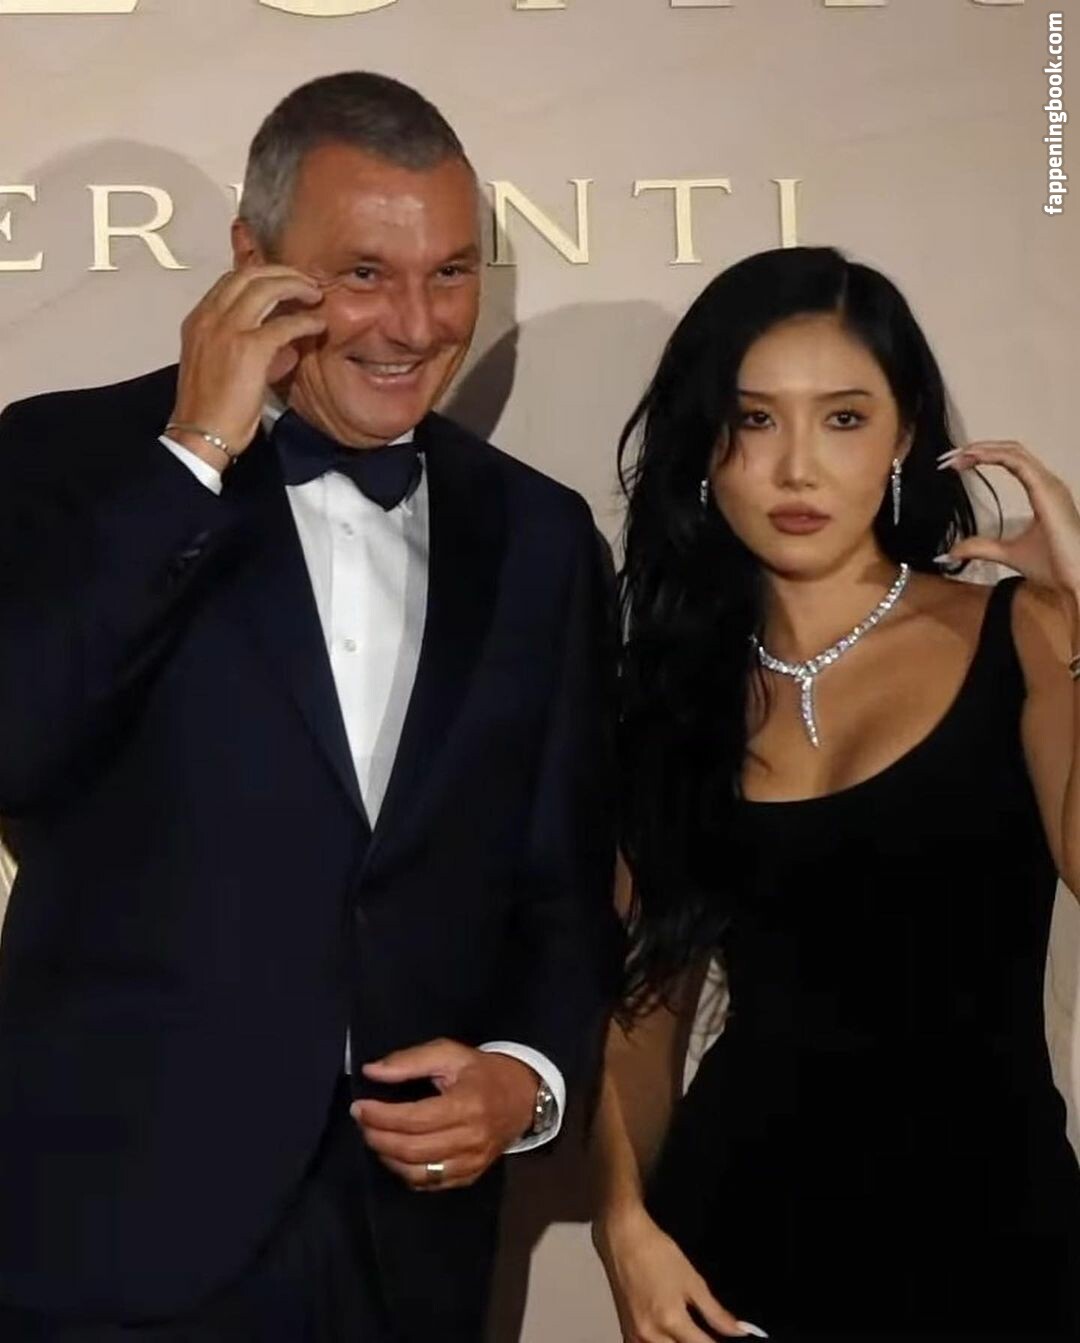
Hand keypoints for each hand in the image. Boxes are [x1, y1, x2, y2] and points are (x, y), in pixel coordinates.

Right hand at [168, 265, 326, 462]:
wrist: (199, 434)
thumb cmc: (210, 408)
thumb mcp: (216, 362)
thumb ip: (241, 343)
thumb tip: (280, 340)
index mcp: (199, 320)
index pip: (231, 280)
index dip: (262, 274)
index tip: (285, 281)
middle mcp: (210, 317)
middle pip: (249, 274)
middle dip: (282, 272)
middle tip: (306, 282)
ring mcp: (228, 330)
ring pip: (266, 287)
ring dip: (296, 286)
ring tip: (315, 295)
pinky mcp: (249, 349)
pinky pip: (285, 324)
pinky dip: (305, 321)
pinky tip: (318, 325)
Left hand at [352, 1039, 537, 1192]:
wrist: (523, 1096)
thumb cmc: (482, 1072)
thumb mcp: (450, 1053)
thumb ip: (410, 1061)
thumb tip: (371, 1072)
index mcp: (467, 1105)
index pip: (414, 1119)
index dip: (381, 1116)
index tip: (359, 1107)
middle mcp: (470, 1139)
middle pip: (412, 1149)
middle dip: (378, 1137)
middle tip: (362, 1122)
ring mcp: (471, 1162)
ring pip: (418, 1173)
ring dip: (388, 1158)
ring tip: (375, 1137)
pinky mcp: (470, 1176)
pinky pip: (430, 1184)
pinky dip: (406, 1173)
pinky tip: (396, 1155)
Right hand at [593, 1202, 756, 1340]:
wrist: (623, 1238)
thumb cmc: (656, 1252)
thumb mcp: (693, 1280)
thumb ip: (716, 1312)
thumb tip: (738, 1331)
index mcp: (670, 1320)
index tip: (727, 1340)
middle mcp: (651, 1334)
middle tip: (709, 1334)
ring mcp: (635, 1336)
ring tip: (691, 1333)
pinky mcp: (626, 1332)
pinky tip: (669, 1337)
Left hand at [937, 441, 1079, 596]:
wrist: (1077, 577)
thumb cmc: (1055, 565)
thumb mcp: (1008, 554)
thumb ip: (981, 548)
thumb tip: (953, 551)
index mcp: (1043, 491)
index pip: (1010, 460)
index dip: (983, 455)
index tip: (955, 463)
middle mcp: (1048, 482)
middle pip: (1010, 450)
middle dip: (978, 448)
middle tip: (949, 456)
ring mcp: (1049, 484)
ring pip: (1013, 451)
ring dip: (982, 449)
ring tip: (956, 455)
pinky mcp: (1047, 490)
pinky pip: (1017, 462)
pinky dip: (993, 455)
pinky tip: (973, 457)